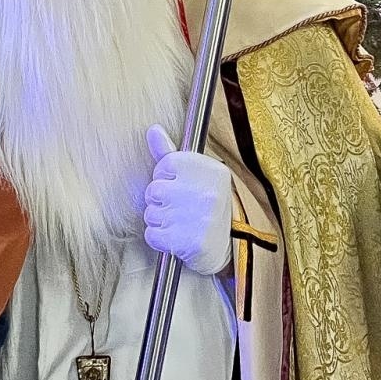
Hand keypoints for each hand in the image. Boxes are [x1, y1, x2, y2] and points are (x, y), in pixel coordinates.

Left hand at [143, 126, 231, 275]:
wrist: (230, 249)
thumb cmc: (209, 209)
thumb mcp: (199, 176)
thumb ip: (172, 153)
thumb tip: (153, 130)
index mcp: (212, 171)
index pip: (166, 164)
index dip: (164, 177)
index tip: (177, 186)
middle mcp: (207, 192)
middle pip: (154, 189)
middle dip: (159, 202)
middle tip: (178, 208)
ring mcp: (198, 217)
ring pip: (151, 214)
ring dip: (159, 221)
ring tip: (179, 223)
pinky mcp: (189, 241)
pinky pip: (152, 235)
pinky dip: (159, 239)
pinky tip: (176, 238)